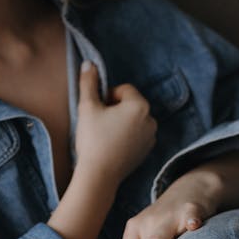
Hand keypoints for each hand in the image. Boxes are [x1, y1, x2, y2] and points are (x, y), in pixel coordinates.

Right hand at [75, 61, 156, 185]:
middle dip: (114, 109)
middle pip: (130, 103)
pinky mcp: (147, 150)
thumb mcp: (87, 107)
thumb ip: (88, 82)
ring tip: (105, 135)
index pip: (123, 89)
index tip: (97, 111)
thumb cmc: (93, 139)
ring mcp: (151, 136)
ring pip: (133, 119)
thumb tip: (89, 63)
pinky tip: (112, 145)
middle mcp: (151, 119)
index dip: (107, 97)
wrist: (99, 175)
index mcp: (140, 105)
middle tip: (99, 123)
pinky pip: (136, 134)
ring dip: (120, 121)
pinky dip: (126, 135)